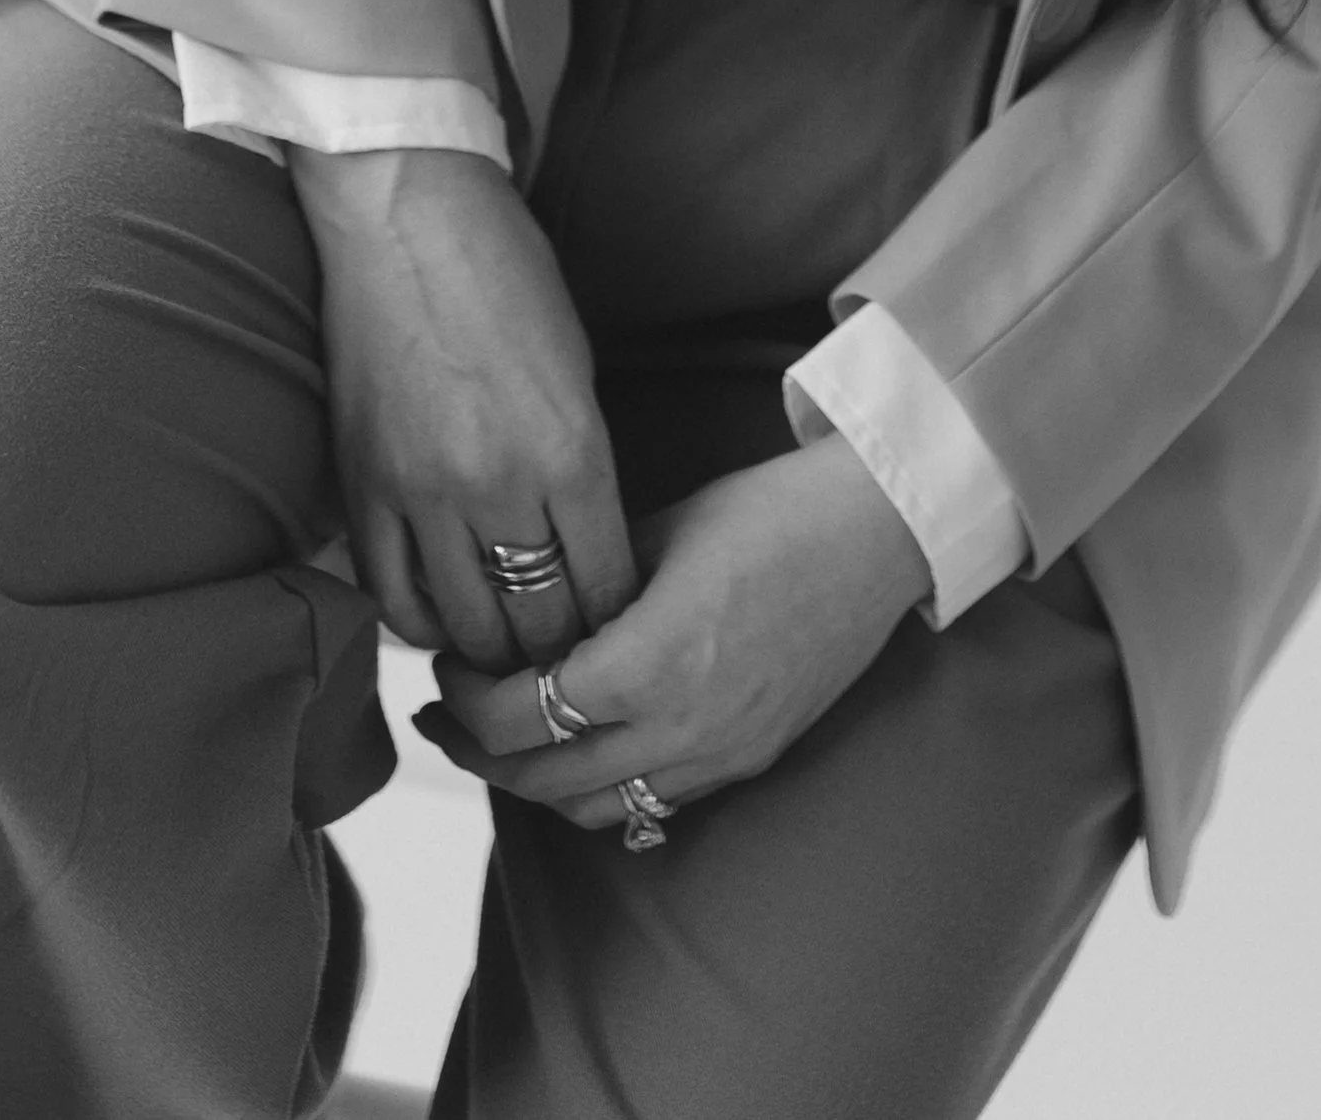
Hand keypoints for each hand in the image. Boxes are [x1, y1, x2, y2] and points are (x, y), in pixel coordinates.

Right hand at [291, 142, 636, 671]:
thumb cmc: (505, 274)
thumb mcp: (578, 366)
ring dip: (494, 649)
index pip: (605, 585)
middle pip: (540, 621)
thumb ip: (581, 463)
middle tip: (569, 649)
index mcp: (569, 448)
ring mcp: (419, 493)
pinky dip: (422, 624)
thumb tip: (586, 545)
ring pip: (466, 627)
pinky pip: (391, 597)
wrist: (405, 215)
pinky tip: (443, 618)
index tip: (622, 633)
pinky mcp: (361, 488)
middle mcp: (496, 484)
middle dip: (564, 650)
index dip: (618, 622)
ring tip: (510, 647)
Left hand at [418, 435, 932, 827]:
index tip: (448, 665)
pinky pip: (650, 805)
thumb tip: (523, 619)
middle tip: (443, 716)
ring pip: (592, 809)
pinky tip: (579, 752)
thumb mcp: (657, 533)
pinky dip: (600, 790)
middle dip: (477, 752)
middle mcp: (680, 728)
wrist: (876, 534)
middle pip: (542, 780)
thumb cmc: (768, 511)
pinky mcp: (748, 761)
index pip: (521, 716)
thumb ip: (587, 590)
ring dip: (533, 784)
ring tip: (499, 742)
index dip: (467, 698)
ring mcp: (718, 755)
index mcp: (649, 663)